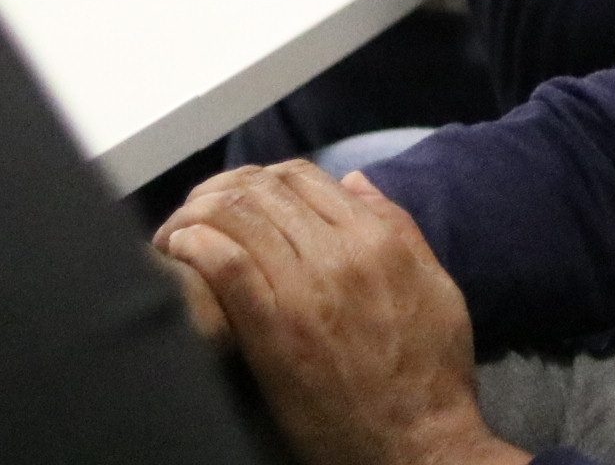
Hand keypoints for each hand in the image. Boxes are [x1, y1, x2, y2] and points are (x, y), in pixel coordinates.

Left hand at [157, 163, 526, 464]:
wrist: (416, 443)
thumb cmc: (430, 371)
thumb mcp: (436, 286)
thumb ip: (399, 227)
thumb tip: (356, 182)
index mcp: (379, 239)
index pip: (304, 177)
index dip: (263, 179)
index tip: (241, 198)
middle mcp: (341, 253)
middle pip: (264, 190)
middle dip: (222, 191)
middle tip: (197, 210)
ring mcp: (305, 290)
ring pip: (239, 218)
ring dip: (198, 213)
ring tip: (177, 230)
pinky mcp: (274, 332)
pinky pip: (227, 266)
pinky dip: (197, 245)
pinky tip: (181, 249)